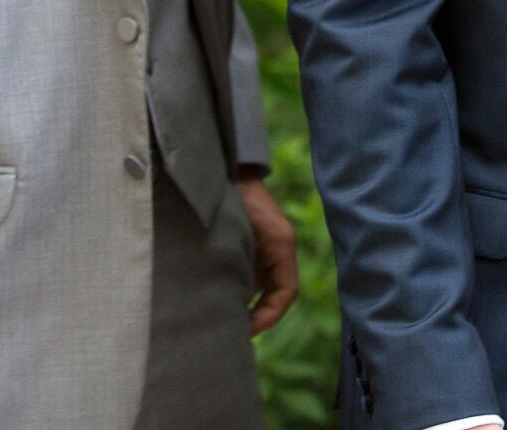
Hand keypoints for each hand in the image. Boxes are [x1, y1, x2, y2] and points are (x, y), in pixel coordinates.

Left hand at [236, 178, 298, 332]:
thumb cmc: (231, 198)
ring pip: (265, 287)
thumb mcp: (234, 233)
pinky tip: (219, 299)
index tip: (247, 330)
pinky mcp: (252, 245)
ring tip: (225, 323)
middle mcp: (278, 249)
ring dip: (249, 306)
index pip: (286, 293)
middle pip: (276, 294)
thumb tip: (229, 303)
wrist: (226, 170)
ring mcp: (266, 247)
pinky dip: (242, 292)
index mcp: (281, 245)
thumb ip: (236, 265)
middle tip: (234, 335)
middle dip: (258, 317)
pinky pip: (253, 276)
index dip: (269, 316)